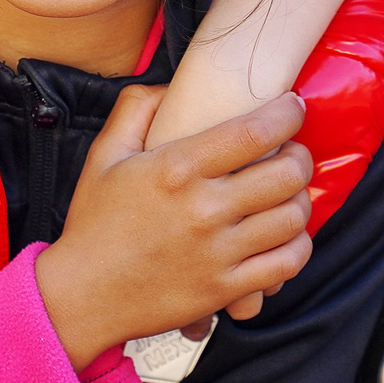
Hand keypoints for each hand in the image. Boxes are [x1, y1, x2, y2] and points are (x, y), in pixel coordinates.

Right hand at [32, 87, 314, 366]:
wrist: (82, 296)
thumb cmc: (93, 224)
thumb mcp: (104, 155)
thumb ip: (136, 108)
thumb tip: (172, 86)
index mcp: (177, 168)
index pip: (255, 132)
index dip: (287, 114)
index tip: (293, 108)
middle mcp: (204, 208)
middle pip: (287, 174)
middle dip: (301, 156)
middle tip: (294, 153)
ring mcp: (218, 252)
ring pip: (293, 218)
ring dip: (301, 200)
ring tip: (290, 194)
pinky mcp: (225, 288)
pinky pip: (286, 263)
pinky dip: (298, 246)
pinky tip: (286, 236)